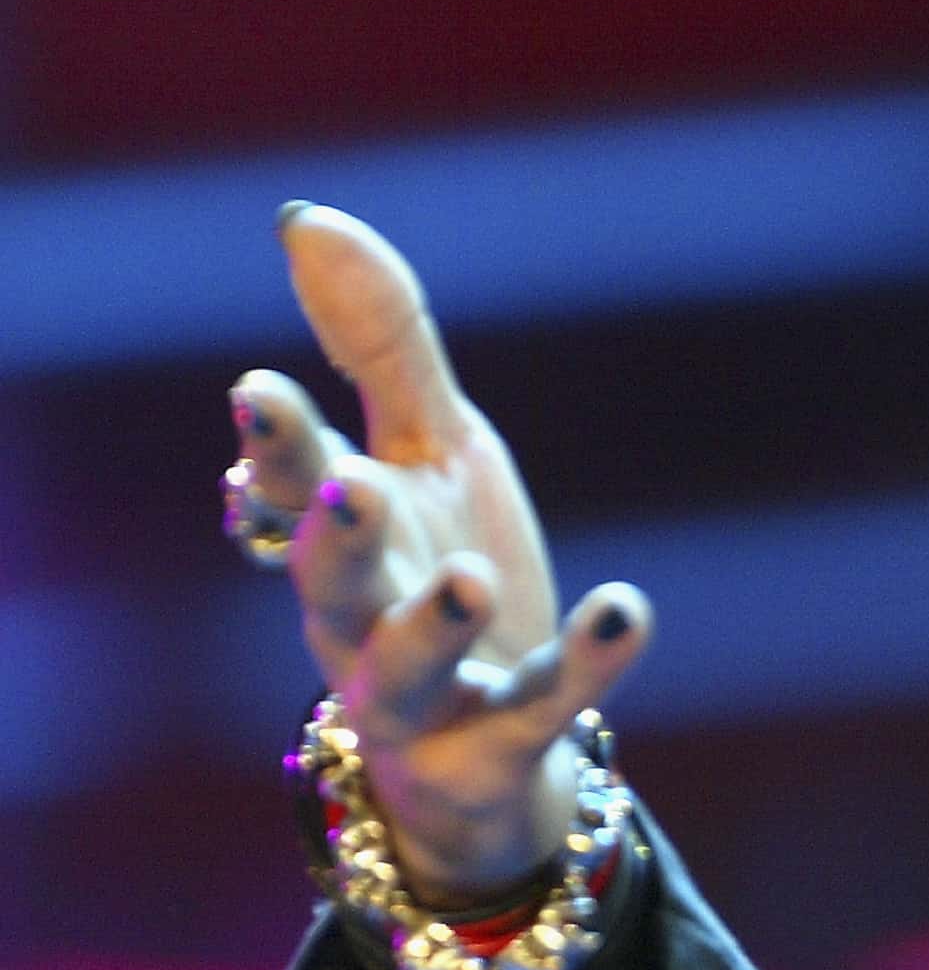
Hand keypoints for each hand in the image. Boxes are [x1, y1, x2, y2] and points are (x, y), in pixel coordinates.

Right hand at [234, 205, 650, 904]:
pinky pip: (542, 712)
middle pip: (328, 581)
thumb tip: (306, 220)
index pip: (288, 486)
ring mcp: (423, 700)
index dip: (275, 444)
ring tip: (471, 581)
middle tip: (345, 487)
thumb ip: (376, 346)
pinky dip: (586, 664)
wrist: (492, 748)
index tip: (259, 386)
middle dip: (330, 536)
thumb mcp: (428, 451)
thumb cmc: (447, 571)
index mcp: (342, 538)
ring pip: (402, 673)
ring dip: (432, 627)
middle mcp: (361, 621)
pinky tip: (628, 609)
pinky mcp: (499, 749)